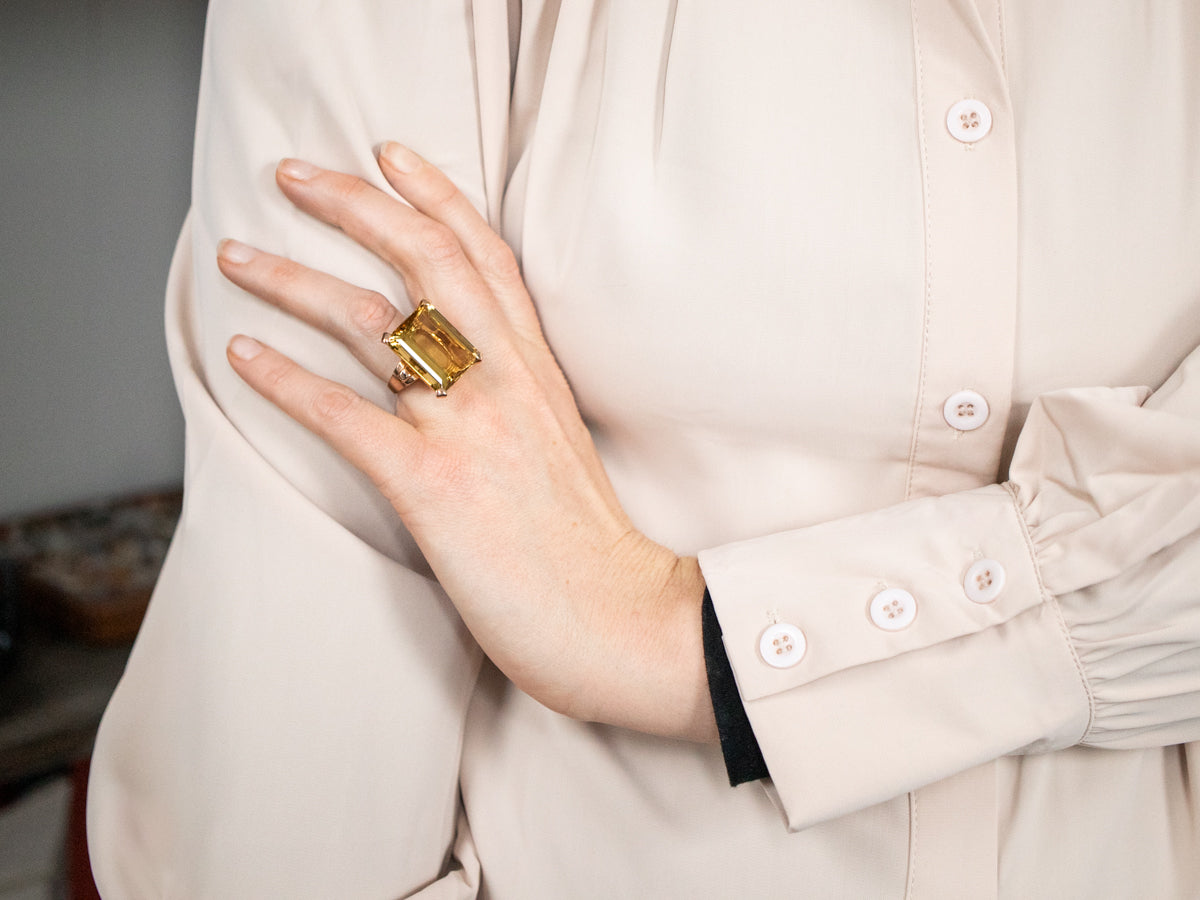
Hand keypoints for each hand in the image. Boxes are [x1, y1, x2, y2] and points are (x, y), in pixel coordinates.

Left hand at [217, 144, 715, 741]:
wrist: (620, 619)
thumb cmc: (588, 545)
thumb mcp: (563, 445)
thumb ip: (520, 397)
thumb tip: (468, 374)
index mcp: (538, 368)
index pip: (485, 253)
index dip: (434, 193)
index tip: (389, 154)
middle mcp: (505, 379)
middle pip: (423, 258)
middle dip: (351, 202)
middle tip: (291, 173)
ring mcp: (469, 428)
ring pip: (371, 322)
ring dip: (293, 279)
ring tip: (238, 255)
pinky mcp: (433, 485)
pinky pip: (344, 415)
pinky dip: (285, 379)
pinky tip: (243, 355)